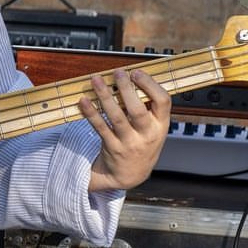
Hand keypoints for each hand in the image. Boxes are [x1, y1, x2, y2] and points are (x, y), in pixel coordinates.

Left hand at [79, 68, 171, 192]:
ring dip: (105, 96)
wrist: (131, 174)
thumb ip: (146, 107)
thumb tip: (129, 78)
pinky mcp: (112, 147)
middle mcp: (147, 135)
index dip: (150, 85)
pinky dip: (91, 113)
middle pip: (137, 110)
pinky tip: (84, 101)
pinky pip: (100, 128)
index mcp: (161, 125)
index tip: (136, 73)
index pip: (163, 102)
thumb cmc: (141, 142)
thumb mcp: (153, 128)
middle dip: (127, 89)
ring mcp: (129, 143)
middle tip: (117, 73)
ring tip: (96, 80)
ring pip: (117, 117)